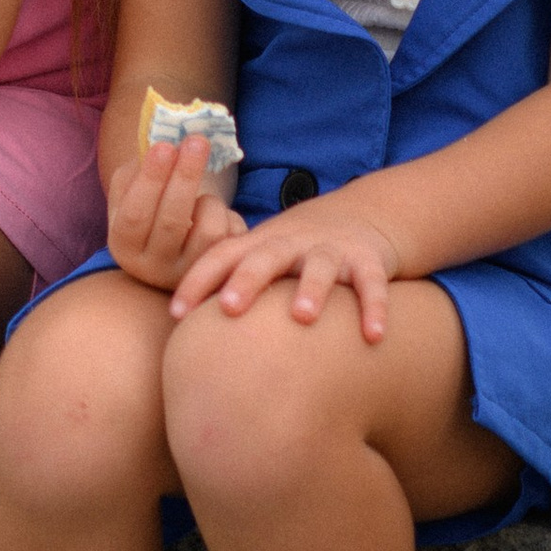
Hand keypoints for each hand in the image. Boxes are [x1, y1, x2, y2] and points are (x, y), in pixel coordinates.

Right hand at [106, 135, 246, 293]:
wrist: (171, 244)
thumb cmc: (149, 205)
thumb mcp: (131, 188)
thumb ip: (140, 167)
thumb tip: (163, 141)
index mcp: (123, 244)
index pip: (136, 213)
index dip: (151, 179)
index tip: (165, 145)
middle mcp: (151, 267)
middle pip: (173, 222)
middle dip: (186, 176)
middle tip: (197, 140)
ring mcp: (187, 275)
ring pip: (208, 230)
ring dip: (209, 202)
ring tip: (203, 197)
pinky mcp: (217, 274)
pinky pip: (230, 237)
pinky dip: (226, 216)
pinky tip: (216, 215)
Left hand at [167, 191, 403, 338]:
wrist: (360, 215)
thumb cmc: (295, 251)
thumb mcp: (261, 257)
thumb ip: (228, 285)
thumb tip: (182, 336)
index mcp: (260, 243)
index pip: (221, 257)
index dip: (196, 282)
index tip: (175, 314)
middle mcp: (292, 243)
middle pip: (265, 257)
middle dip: (247, 281)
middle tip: (229, 308)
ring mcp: (331, 250)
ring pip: (320, 267)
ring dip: (311, 289)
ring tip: (302, 317)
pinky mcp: (368, 260)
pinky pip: (372, 284)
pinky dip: (375, 307)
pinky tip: (374, 336)